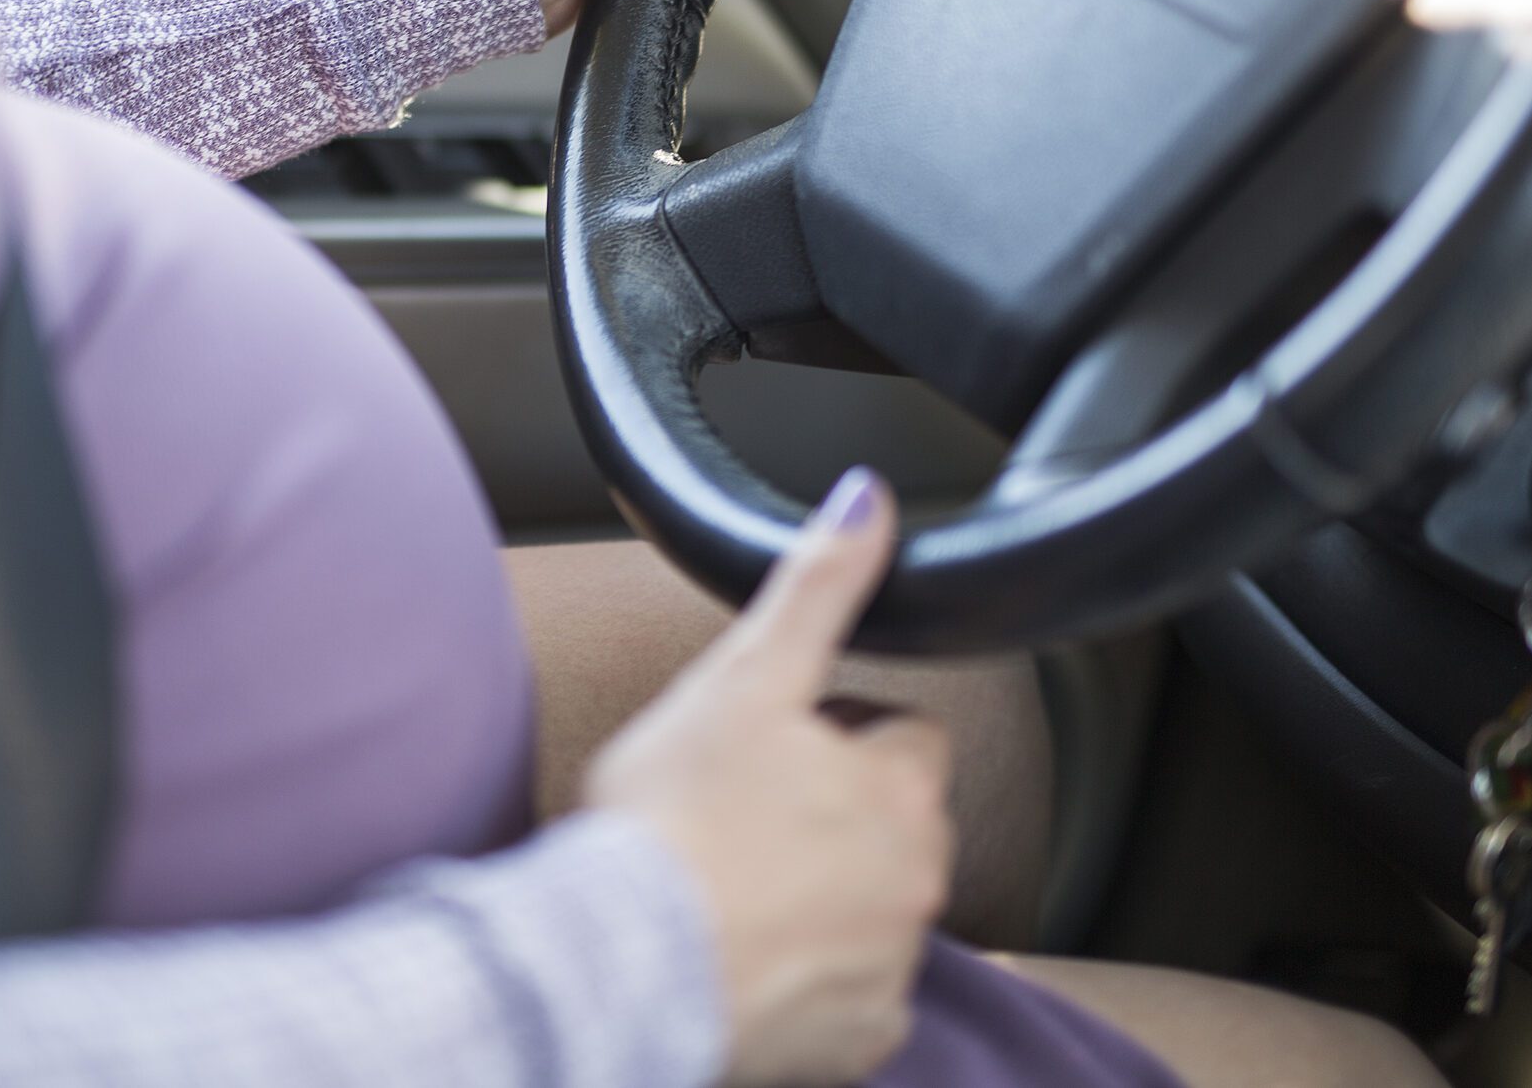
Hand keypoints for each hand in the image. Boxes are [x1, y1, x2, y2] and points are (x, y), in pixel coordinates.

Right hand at [584, 468, 949, 1086]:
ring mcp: (890, 968)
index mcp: (900, 789)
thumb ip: (817, 585)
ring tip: (733, 889)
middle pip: (896, 827)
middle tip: (743, 818)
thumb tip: (869, 498)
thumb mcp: (741, 675)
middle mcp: (917, 881)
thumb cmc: (667, 823)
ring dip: (824, 899)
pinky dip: (811, 985)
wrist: (614, 968)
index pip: (907, 736)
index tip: (773, 749)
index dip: (837, 732)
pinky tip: (744, 959)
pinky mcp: (857, 1044)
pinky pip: (852, 1002)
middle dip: (838, 819)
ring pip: (873, 912)